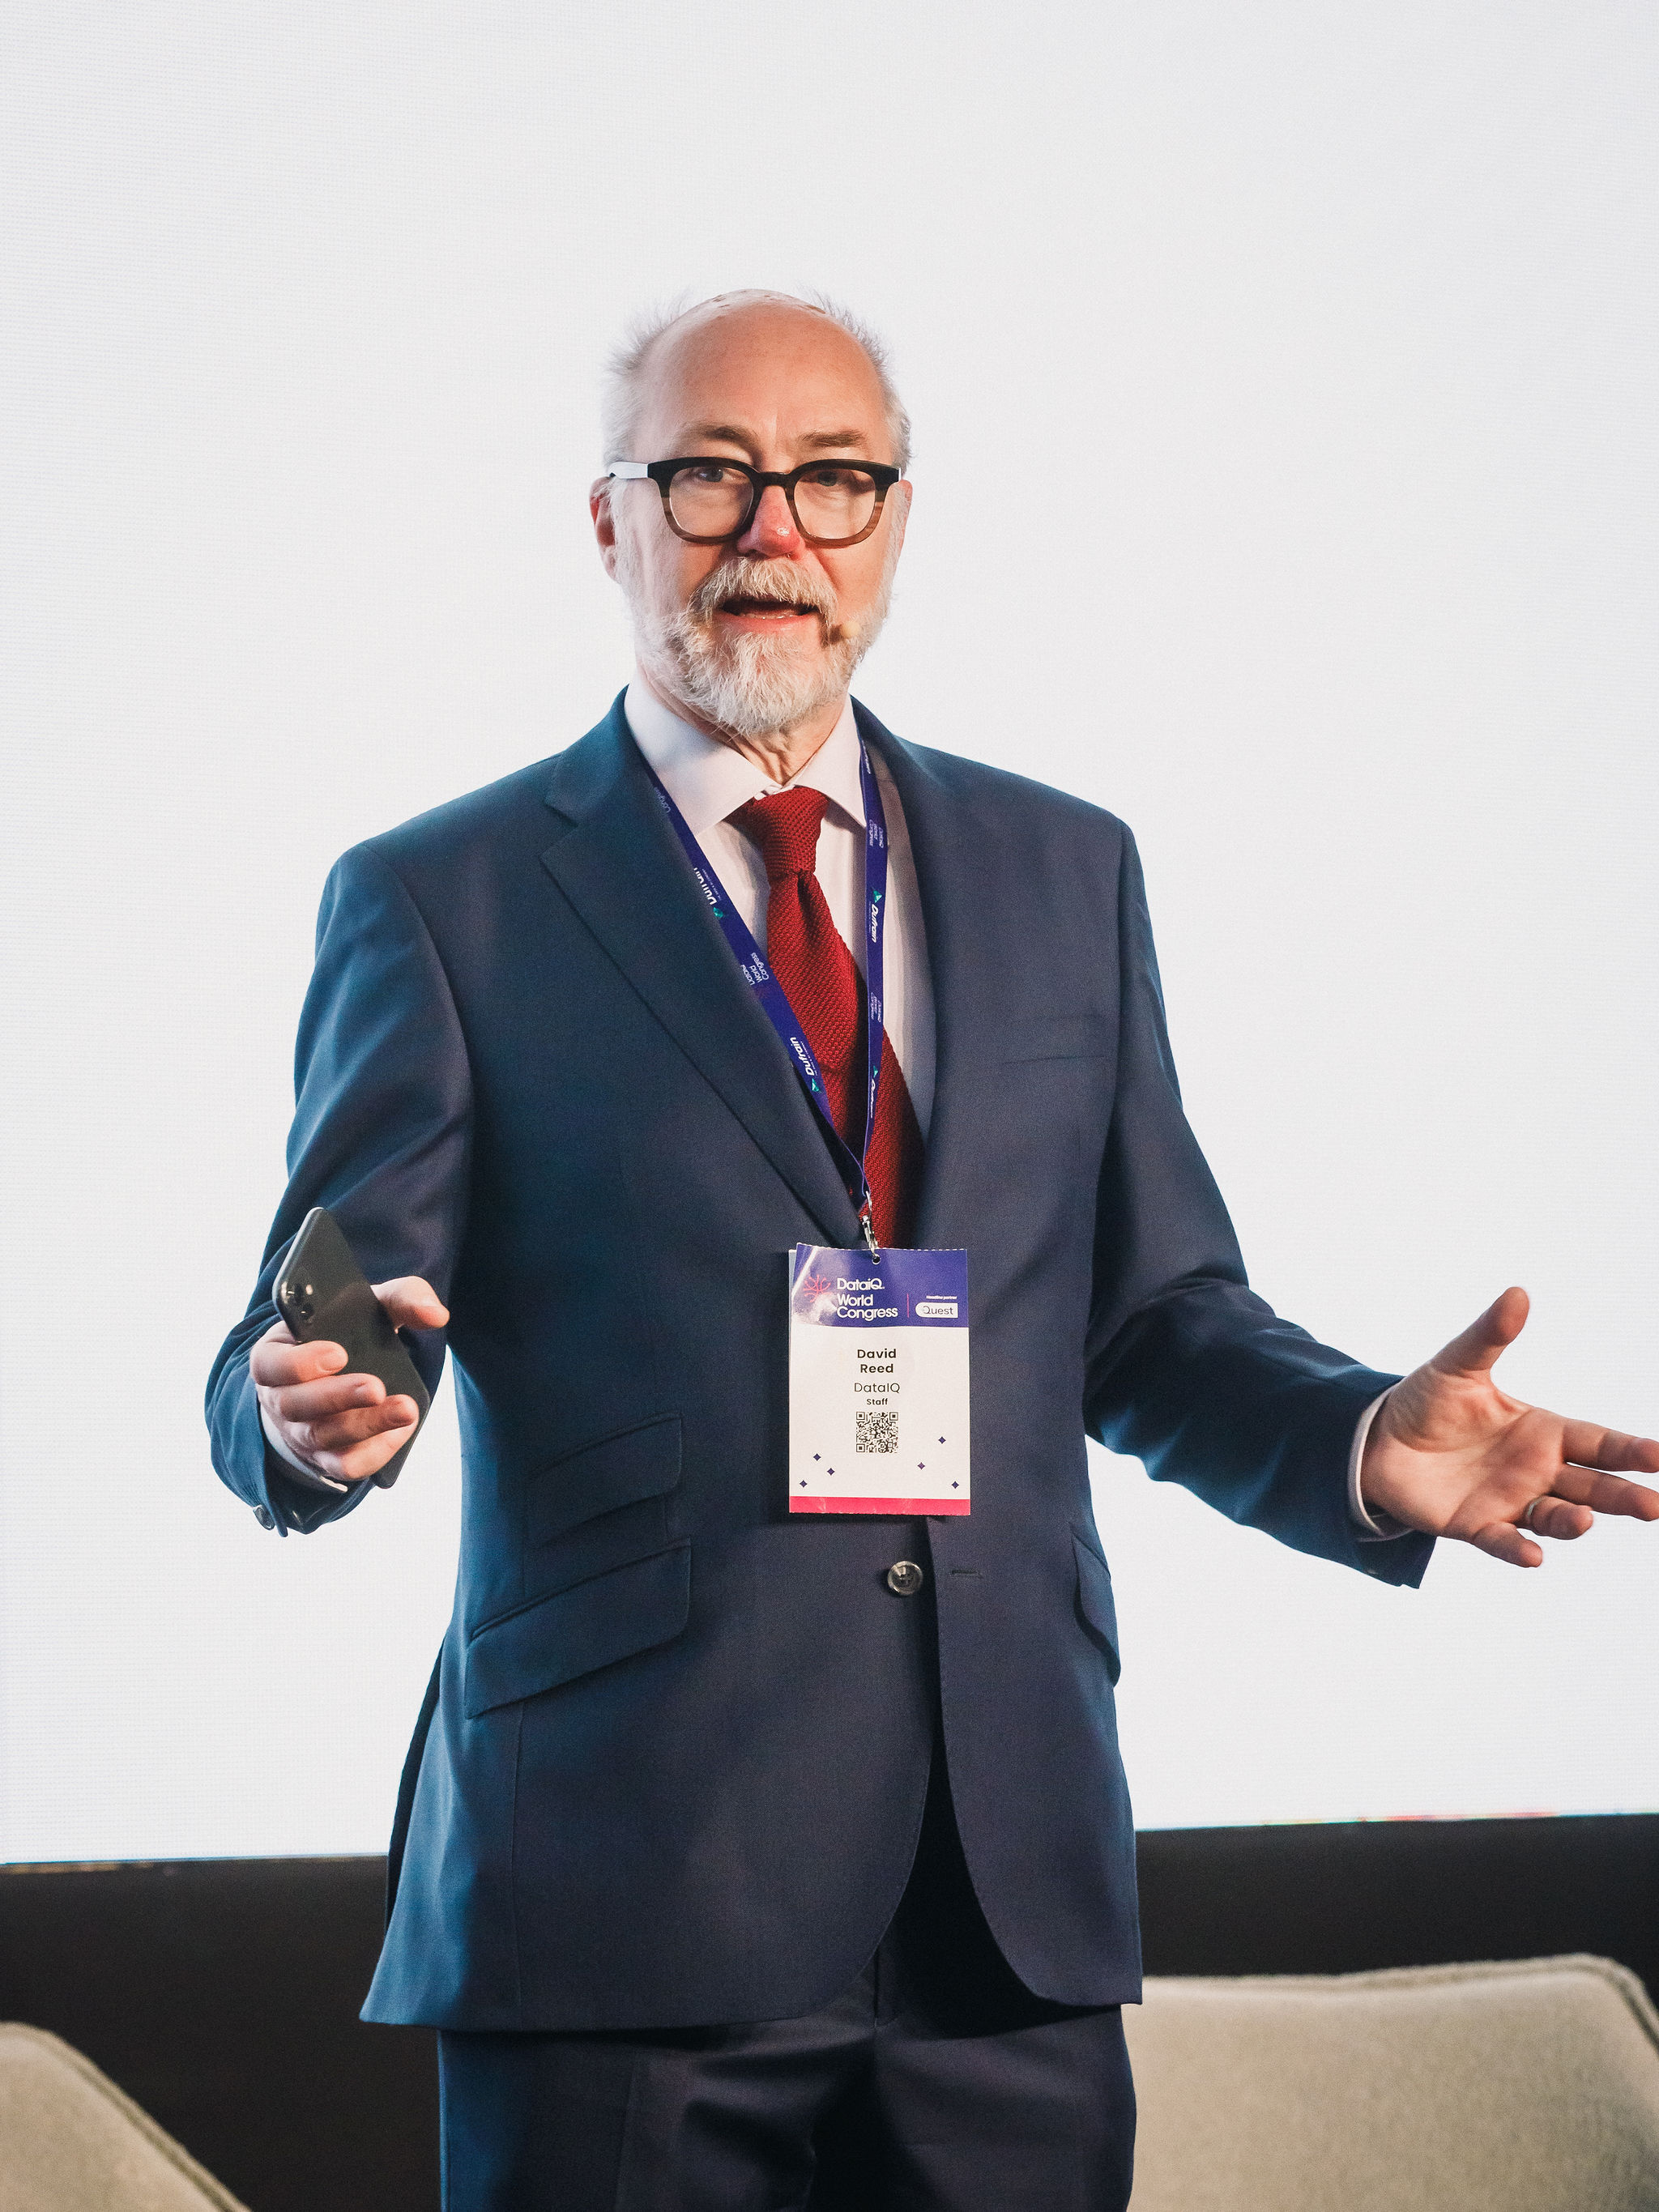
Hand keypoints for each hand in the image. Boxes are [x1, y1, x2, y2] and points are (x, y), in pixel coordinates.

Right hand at [251, 1277, 448, 1484]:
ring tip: (406, 1409)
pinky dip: (374, 1452)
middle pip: (295, 1406)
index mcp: (277, 1354)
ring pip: (321, 1438)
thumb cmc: (348, 1336)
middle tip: (376, 1388)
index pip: (269, 1364)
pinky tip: (401, 1431)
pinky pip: (344, 1466)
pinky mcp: (325, 1458)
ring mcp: (299, 1433)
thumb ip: (400, 1299)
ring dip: (365, 1426)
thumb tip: (434, 1313)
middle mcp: (280, 1398)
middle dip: (338, 1397)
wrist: (341, 1376)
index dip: (298, 1363)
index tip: (339, 1353)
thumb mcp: (368, 1308)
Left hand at [1360, 1286, 1658, 1566]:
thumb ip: (1490, 1335)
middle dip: (1623, 1496)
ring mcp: (1510, 1501)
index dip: (1629, 1450)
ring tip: (1586, 1521)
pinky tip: (1533, 1556)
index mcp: (1543, 1431)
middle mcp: (1537, 1471)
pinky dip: (1518, 1549)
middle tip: (1654, 1507)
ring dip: (1572, 1522)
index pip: (1597, 1441)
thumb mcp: (1458, 1365)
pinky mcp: (1476, 1525)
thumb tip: (1518, 1293)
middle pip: (1591, 1487)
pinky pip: (1503, 1541)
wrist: (1378, 1439)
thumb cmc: (1428, 1401)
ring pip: (1554, 1517)